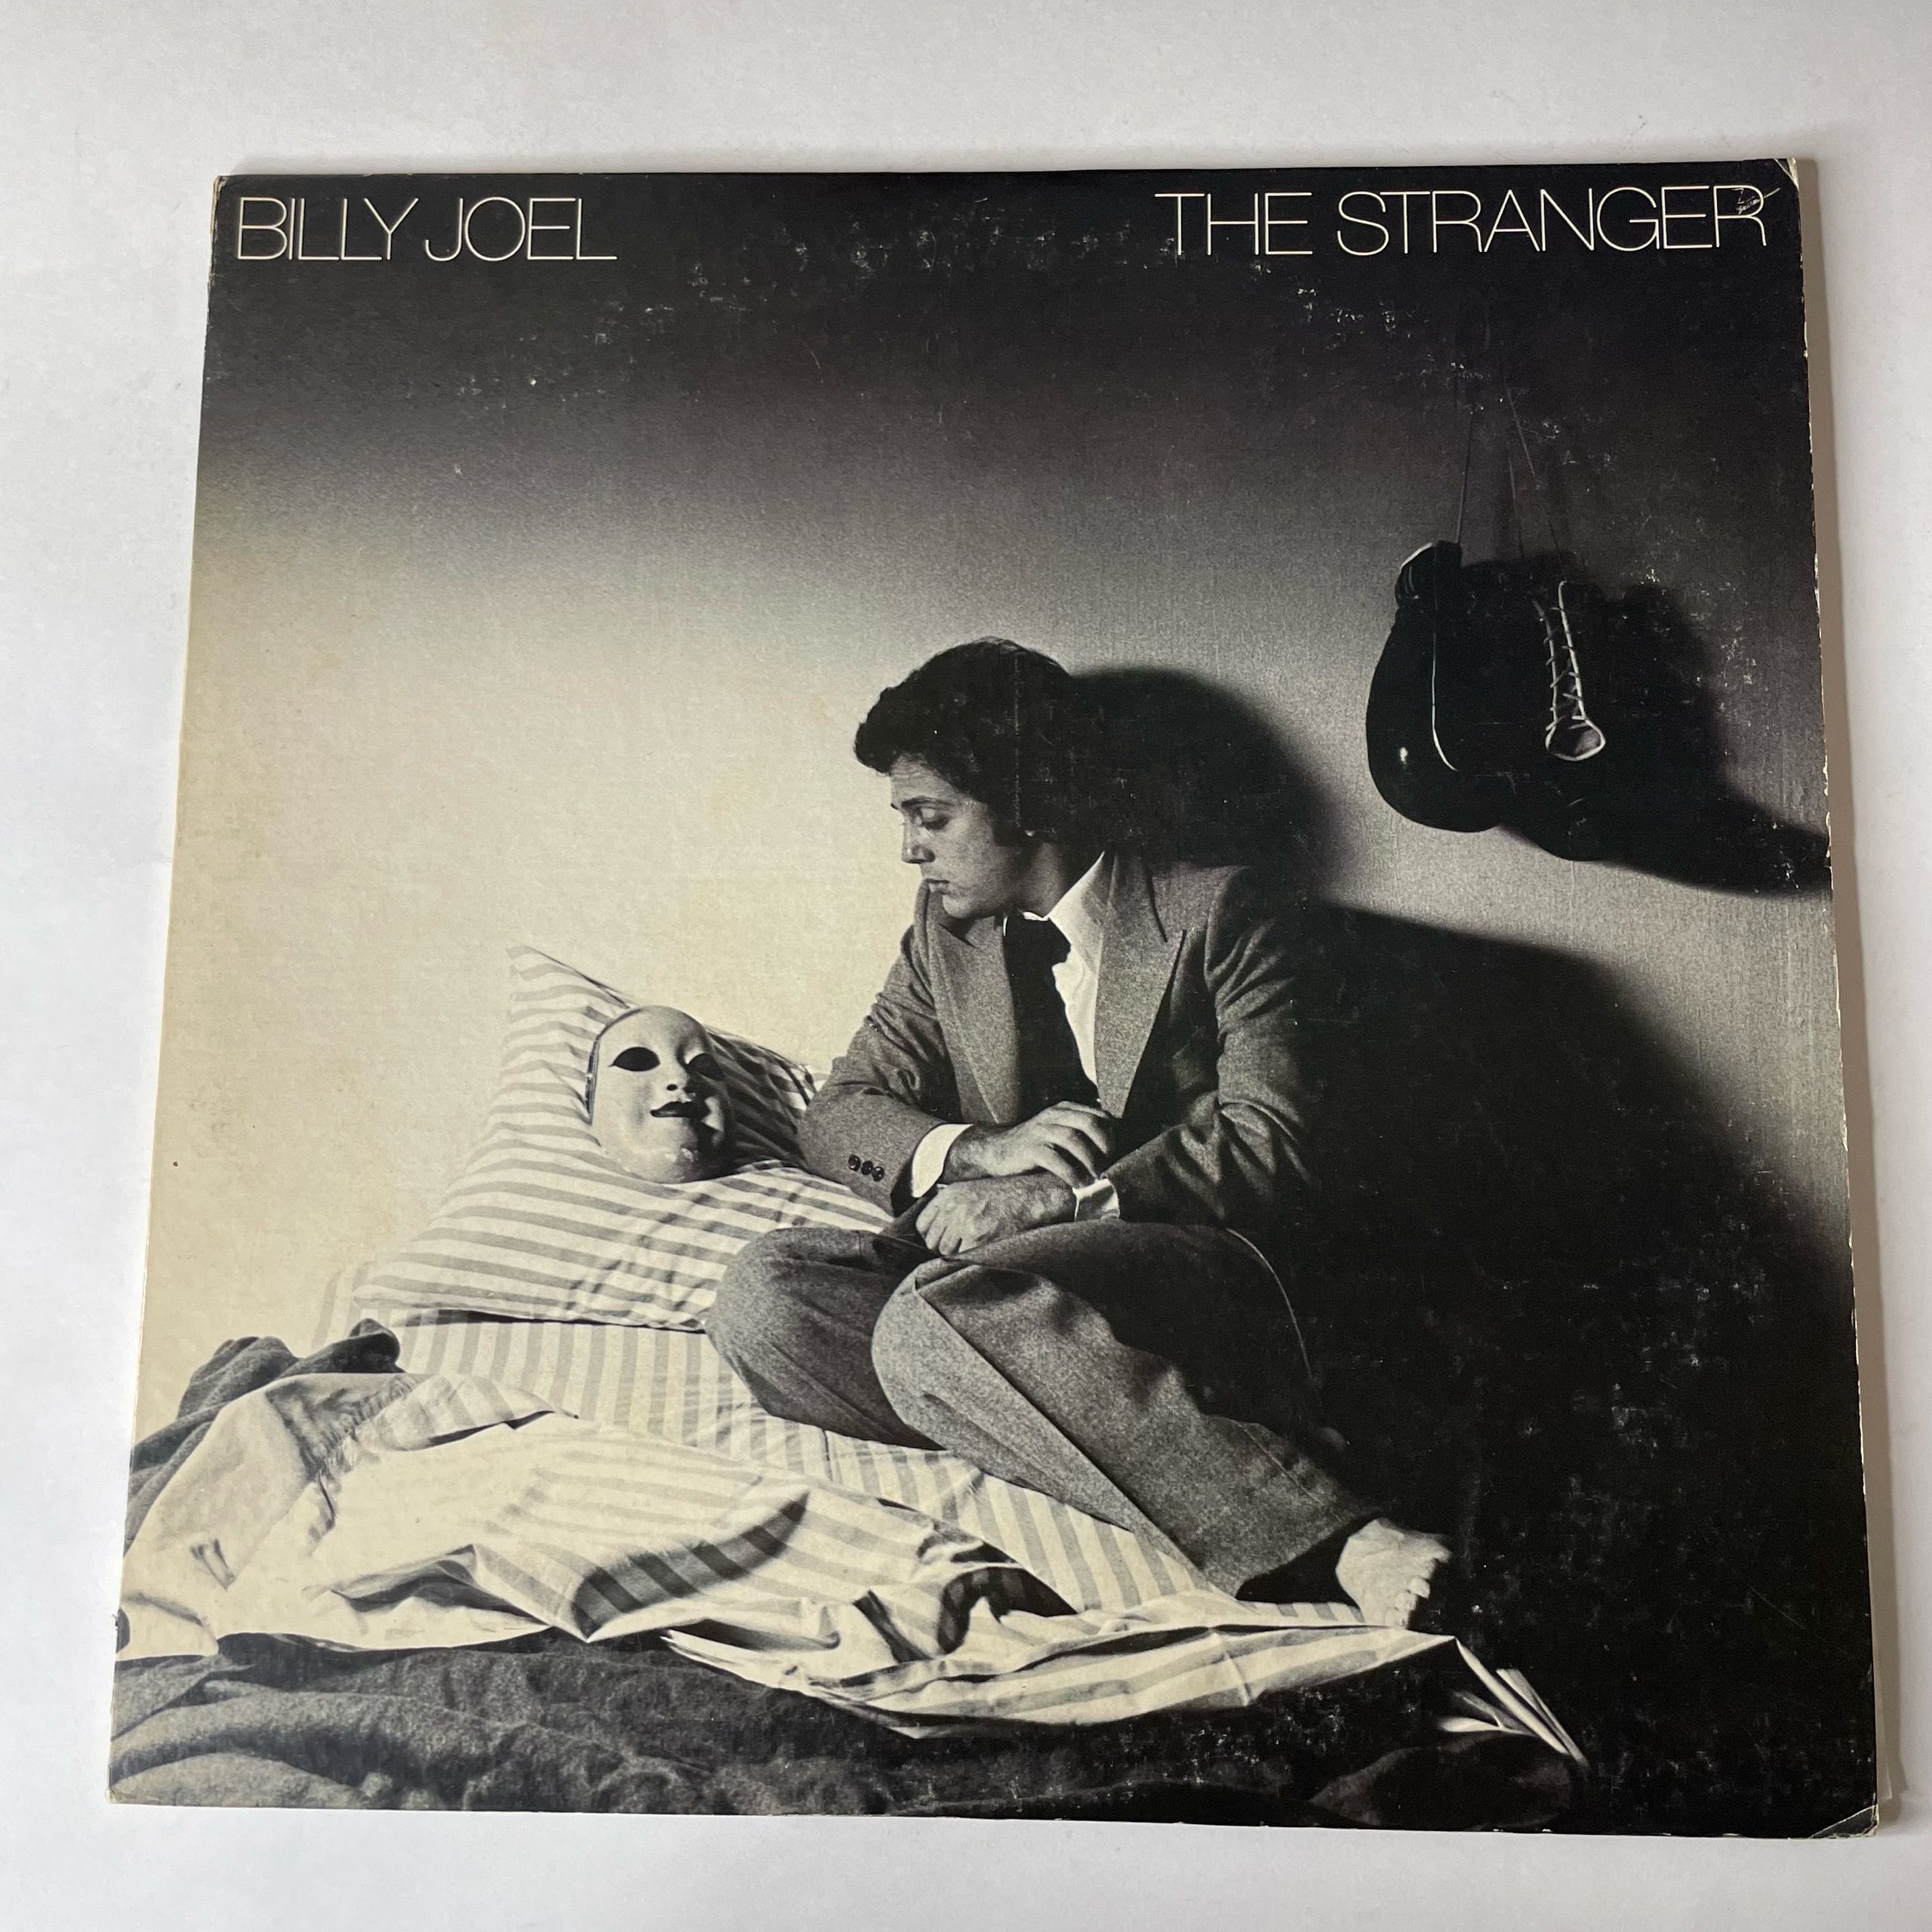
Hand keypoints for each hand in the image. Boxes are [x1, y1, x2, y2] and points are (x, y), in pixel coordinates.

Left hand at [915, 1174, 1073, 1256]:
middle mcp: (954, 1207)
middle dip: (944, 1247)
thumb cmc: (1004, 1196)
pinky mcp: (979, 1238)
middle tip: (960, 1246)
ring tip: (973, 1248)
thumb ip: (949, 1206)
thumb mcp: (970, 1190)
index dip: (930, 1235)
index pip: (922, 1224)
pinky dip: (969, 1259)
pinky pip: (962, 1258)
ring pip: (945, 1252)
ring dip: (956, 1254)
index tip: (941, 1240)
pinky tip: (981, 1251)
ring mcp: (965, 1223)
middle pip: (932, 1241)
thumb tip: (932, 1230)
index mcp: (949, 1195)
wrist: (1030, 1196)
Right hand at [943, 1103, 1115, 1189]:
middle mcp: (1053, 1115)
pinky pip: (1055, 1159)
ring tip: (1095, 1177)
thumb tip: (1112, 1152)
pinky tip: (1078, 1184)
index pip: (1099, 1115)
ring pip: (1073, 1139)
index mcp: (1064, 1109)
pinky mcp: (1029, 1149)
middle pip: (1089, 1122)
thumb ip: (1079, 1134)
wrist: (995, 1152)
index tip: (1114, 1155)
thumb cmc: (1034, 1147)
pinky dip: (1071, 1173)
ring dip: (1090, 1160)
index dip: (1111, 1135)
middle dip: (1104, 1145)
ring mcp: (1040, 1131)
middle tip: (1108, 1166)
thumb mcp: (1057, 1133)